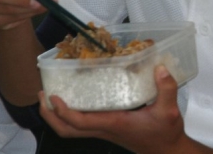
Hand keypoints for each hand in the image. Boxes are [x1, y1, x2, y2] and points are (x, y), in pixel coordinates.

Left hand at [39, 66, 212, 153]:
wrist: (167, 150)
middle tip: (43, 94)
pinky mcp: (107, 129)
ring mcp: (104, 131)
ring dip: (56, 115)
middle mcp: (104, 129)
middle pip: (66, 130)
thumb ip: (166, 88)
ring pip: (71, 129)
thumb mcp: (169, 110)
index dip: (63, 111)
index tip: (53, 95)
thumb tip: (160, 68)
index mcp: (113, 124)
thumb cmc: (166, 133)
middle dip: (49, 115)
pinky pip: (81, 125)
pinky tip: (76, 98)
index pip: (79, 122)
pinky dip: (70, 114)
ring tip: (51, 95)